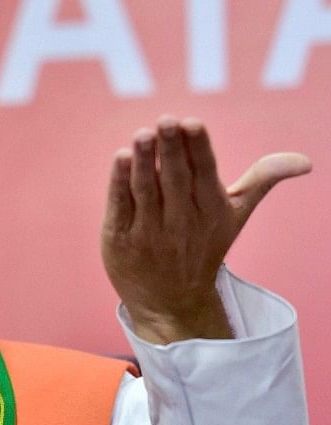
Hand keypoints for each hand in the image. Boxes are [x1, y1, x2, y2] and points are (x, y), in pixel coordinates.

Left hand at [101, 116, 310, 343]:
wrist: (172, 303)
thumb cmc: (203, 246)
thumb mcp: (234, 215)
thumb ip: (261, 180)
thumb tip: (306, 161)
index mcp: (211, 210)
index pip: (204, 173)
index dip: (197, 148)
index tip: (192, 123)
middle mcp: (181, 221)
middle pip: (175, 179)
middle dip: (170, 149)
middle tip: (165, 121)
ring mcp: (149, 232)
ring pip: (146, 191)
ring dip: (144, 162)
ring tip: (142, 134)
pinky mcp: (120, 241)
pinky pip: (121, 207)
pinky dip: (119, 184)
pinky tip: (121, 159)